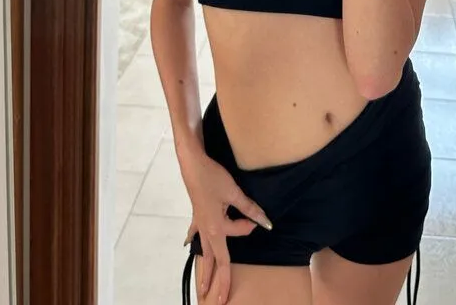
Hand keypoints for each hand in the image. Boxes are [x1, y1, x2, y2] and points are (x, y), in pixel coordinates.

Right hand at [179, 148, 271, 303]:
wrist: (193, 164)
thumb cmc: (213, 177)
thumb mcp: (234, 193)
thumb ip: (249, 209)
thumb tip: (265, 223)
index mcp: (215, 228)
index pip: (233, 242)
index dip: (247, 232)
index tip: (255, 220)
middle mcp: (206, 230)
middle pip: (212, 260)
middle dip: (215, 281)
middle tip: (218, 301)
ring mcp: (200, 223)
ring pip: (204, 251)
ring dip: (205, 268)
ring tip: (203, 286)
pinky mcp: (197, 214)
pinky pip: (195, 232)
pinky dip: (194, 239)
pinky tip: (190, 243)